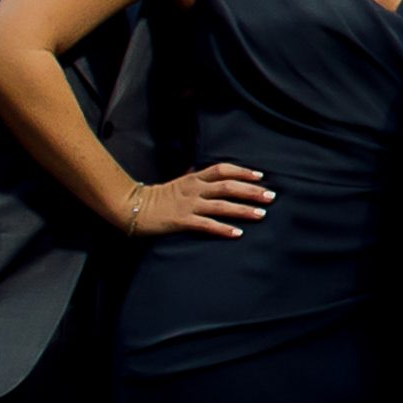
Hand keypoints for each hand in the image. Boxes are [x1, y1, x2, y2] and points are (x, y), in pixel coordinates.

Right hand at [117, 162, 271, 239]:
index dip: (242, 172)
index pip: (222, 169)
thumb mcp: (179, 183)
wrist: (131, 207)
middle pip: (228, 186)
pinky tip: (238, 233)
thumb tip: (211, 174)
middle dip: (251, 191)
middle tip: (271, 196)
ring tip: (261, 214)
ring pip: (221, 205)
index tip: (261, 176)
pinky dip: (223, 228)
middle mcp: (193, 189)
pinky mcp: (181, 220)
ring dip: (243, 210)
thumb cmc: (157, 197)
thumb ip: (196, 179)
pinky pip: (206, 225)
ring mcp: (188, 204)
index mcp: (193, 178)